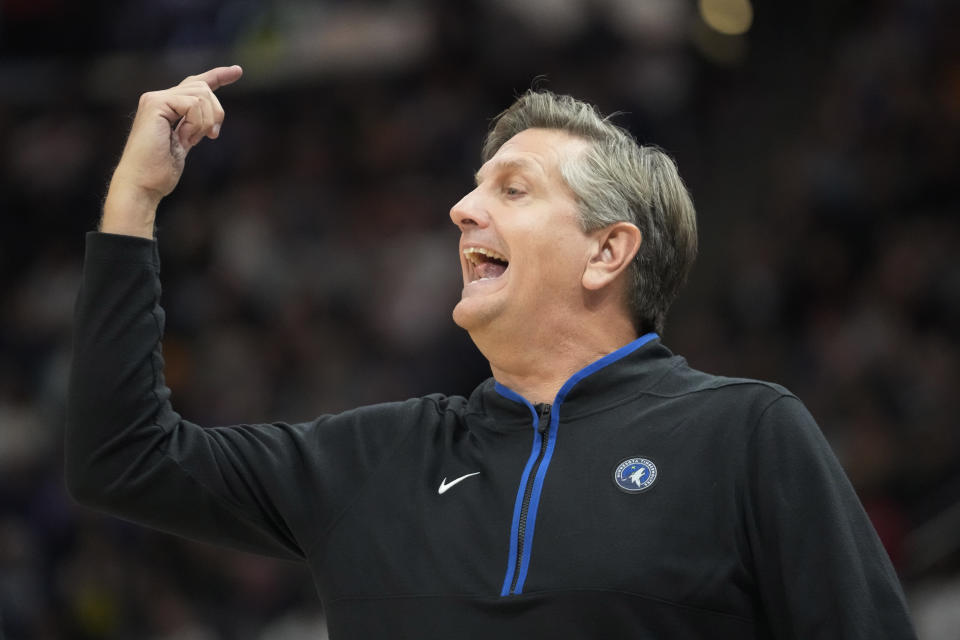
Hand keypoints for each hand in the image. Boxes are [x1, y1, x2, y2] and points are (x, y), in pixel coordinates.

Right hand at [101, 65, 242, 237]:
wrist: (143, 184)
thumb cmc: (160, 171)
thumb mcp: (184, 143)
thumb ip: (194, 125)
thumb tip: (213, 116)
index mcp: (166, 106)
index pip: (196, 84)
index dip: (218, 76)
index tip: (238, 71)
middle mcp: (159, 98)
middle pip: (203, 88)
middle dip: (216, 112)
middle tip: (212, 135)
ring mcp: (155, 99)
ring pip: (201, 95)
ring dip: (204, 121)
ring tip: (191, 140)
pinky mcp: (155, 103)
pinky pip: (193, 104)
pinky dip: (196, 123)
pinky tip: (183, 137)